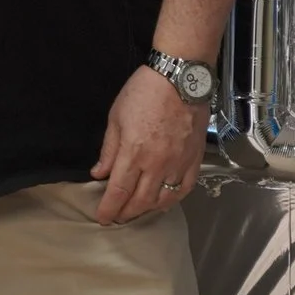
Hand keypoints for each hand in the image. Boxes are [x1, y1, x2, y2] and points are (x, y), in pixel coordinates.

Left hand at [90, 65, 209, 224]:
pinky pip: (185, 188)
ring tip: (137, 211)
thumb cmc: (144, 92)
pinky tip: (163, 201)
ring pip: (163, 199)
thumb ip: (109, 150)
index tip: (102, 218)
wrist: (181, 77)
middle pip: (140, 201)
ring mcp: (178, 163)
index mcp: (133, 152)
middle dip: (126, 213)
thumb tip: (99, 173)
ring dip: (148, 209)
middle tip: (117, 217)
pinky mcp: (195, 159)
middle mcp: (156, 164)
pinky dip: (173, 199)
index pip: (119, 191)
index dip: (109, 209)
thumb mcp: (116, 116)